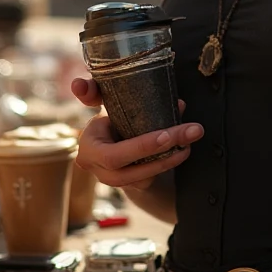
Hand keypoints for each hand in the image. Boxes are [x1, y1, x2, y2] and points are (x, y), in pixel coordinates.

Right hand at [71, 77, 203, 191]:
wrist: (111, 140)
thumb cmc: (108, 117)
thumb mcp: (102, 102)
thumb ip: (94, 92)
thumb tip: (80, 84)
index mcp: (89, 148)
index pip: (114, 154)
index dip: (141, 147)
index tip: (166, 134)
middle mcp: (98, 170)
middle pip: (133, 169)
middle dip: (164, 152)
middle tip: (191, 133)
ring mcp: (114, 182)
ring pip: (145, 178)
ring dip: (171, 160)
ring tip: (191, 140)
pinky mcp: (129, 186)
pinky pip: (150, 180)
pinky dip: (167, 164)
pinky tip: (182, 149)